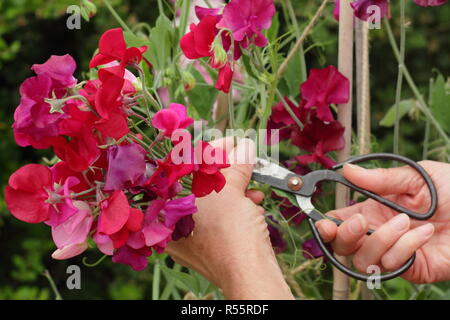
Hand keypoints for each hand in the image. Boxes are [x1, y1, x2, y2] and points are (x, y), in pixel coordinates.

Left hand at [167, 137, 293, 299]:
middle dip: (226, 169)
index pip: (183, 168)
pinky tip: (253, 201)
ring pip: (211, 201)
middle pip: (198, 184)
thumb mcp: (232, 190)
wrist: (249, 274)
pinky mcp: (207, 245)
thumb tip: (243, 146)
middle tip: (243, 155)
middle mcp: (172, 223)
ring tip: (252, 181)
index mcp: (166, 206)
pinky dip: (236, 207)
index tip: (230, 141)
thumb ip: (235, 164)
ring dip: (235, 188)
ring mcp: (189, 236)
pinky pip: (218, 218)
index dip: (209, 150)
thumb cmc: (230, 232)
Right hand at [316, 160, 449, 282]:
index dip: (324, 224)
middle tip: (359, 222)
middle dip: (343, 235)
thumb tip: (346, 170)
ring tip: (407, 222)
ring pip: (362, 258)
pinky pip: (391, 264)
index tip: (321, 221)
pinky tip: (423, 234)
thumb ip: (379, 178)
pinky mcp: (410, 267)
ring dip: (381, 239)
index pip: (338, 221)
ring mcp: (393, 251)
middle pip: (342, 245)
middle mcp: (378, 232)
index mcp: (373, 210)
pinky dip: (404, 247)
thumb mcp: (416, 176)